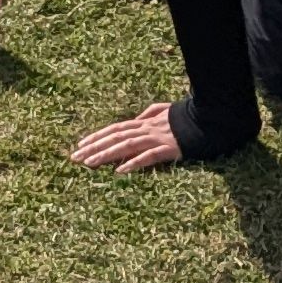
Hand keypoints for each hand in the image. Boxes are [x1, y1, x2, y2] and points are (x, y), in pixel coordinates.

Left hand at [69, 103, 184, 172]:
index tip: (80, 145)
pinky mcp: (168, 149)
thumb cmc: (185, 117)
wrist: (207, 119)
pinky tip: (119, 171)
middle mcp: (146, 129)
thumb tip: (138, 117)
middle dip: (94, 147)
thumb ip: (150, 113)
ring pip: (126, 146)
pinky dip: (133, 163)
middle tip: (75, 158)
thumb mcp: (165, 111)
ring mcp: (156, 139)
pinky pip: (148, 157)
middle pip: (115, 137)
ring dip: (106, 155)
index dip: (97, 136)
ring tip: (90, 164)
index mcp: (144, 122)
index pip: (115, 128)